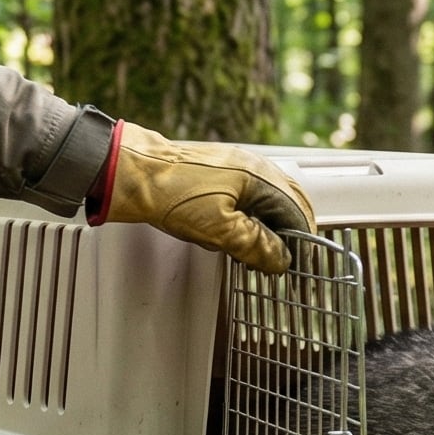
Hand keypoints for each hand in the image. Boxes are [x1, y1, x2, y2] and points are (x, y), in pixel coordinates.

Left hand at [101, 122, 315, 273]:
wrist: (131, 171)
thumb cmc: (171, 194)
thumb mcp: (218, 229)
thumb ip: (255, 246)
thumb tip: (281, 260)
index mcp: (260, 176)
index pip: (296, 212)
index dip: (301, 243)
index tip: (298, 268)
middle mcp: (253, 166)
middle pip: (287, 203)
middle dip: (289, 235)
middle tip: (284, 263)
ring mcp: (237, 166)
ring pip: (268, 201)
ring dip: (271, 228)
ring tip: (261, 254)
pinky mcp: (220, 172)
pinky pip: (249, 196)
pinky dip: (252, 218)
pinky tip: (238, 234)